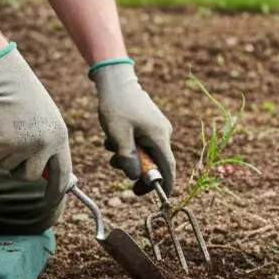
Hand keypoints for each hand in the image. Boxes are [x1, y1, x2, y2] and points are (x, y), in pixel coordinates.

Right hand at [0, 44, 72, 194]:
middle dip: (20, 168)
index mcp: (59, 137)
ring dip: (3, 151)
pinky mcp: (0, 144)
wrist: (4, 77)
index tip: (52, 201)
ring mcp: (22, 146)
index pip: (62, 172)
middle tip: (13, 146)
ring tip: (6, 125)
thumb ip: (48, 143)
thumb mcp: (45, 120)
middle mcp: (43, 145)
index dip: (57, 190)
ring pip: (8, 165)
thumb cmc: (24, 95)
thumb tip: (44, 172)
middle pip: (30, 175)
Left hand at [90, 60, 176, 194]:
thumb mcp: (117, 135)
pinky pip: (141, 143)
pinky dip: (127, 145)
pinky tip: (112, 137)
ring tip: (109, 145)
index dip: (164, 186)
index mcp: (159, 137)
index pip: (169, 169)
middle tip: (116, 164)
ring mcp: (157, 128)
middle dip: (136, 168)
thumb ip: (127, 158)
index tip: (156, 199)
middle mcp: (163, 133)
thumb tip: (135, 177)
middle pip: (155, 162)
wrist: (115, 79)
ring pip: (145, 153)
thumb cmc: (116, 105)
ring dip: (127, 155)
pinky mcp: (149, 124)